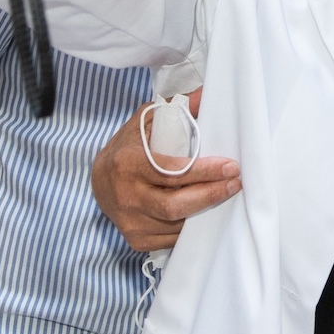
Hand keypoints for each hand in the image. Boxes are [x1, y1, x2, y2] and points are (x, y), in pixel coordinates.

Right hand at [91, 89, 241, 251]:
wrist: (99, 180)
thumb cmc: (128, 147)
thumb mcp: (146, 121)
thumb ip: (176, 108)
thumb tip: (207, 95)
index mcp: (128, 164)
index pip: (172, 172)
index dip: (204, 172)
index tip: (231, 167)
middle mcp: (126, 196)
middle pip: (174, 205)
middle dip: (210, 195)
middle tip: (235, 183)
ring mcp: (129, 221)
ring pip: (175, 225)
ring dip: (204, 212)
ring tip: (225, 195)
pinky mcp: (135, 239)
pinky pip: (170, 238)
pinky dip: (190, 228)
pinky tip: (204, 213)